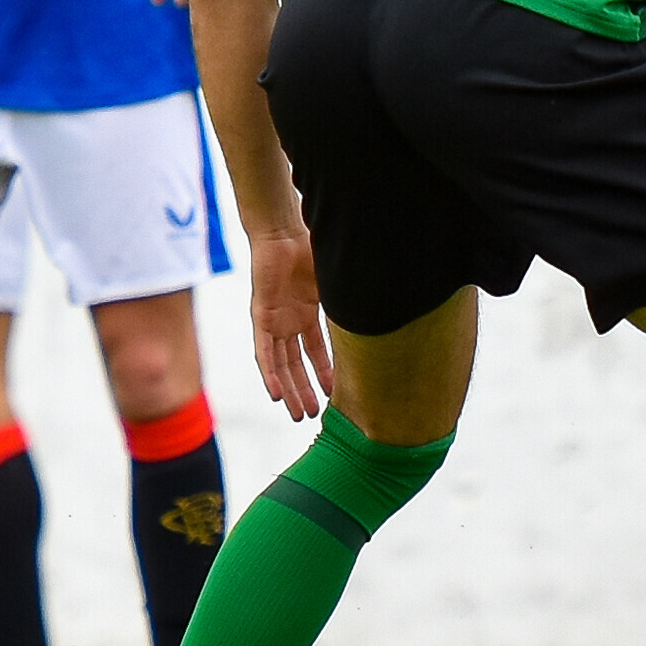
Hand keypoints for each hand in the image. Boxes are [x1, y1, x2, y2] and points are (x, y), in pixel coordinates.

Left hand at [249, 228, 333, 420]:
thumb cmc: (308, 248)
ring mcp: (273, 320)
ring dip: (288, 389)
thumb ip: (347, 301)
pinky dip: (269, 374)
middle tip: (312, 414)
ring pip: (279, 364)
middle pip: (296, 363)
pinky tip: (275, 394)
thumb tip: (384, 308)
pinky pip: (263, 352)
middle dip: (304, 389)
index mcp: (306, 312)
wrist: (284, 232)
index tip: (335, 391)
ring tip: (297, 413)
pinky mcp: (261, 317)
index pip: (315, 350)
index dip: (325, 371)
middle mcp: (288, 320)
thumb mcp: (335, 284)